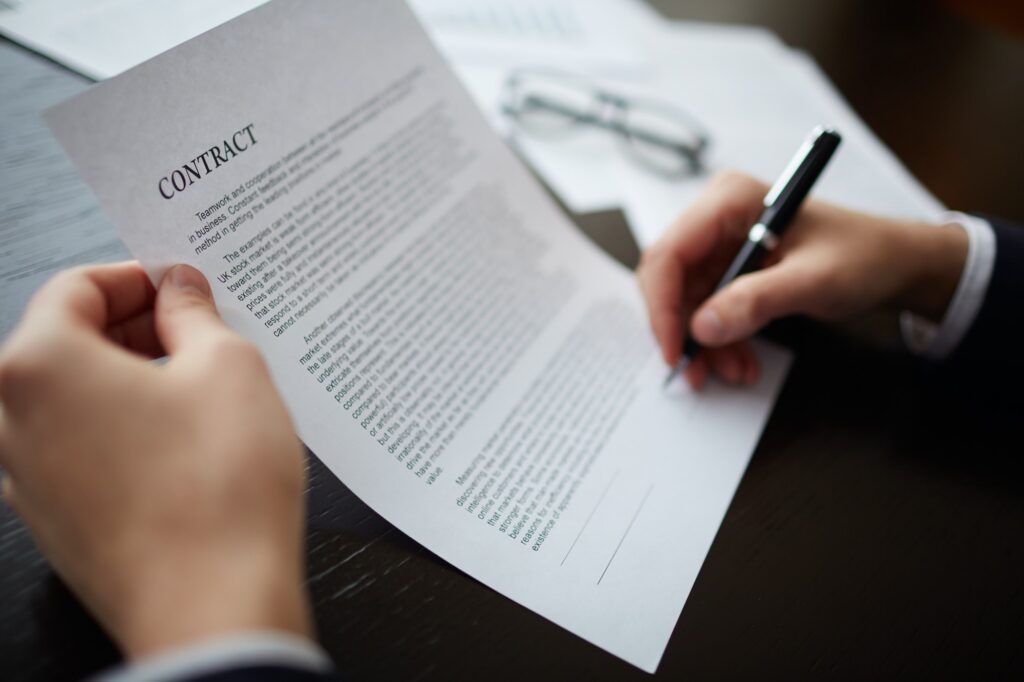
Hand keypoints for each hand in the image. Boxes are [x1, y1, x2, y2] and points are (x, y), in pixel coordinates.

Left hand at [0, 262, 309, 658]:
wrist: (215, 604)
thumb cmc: (219, 485)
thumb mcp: (228, 366)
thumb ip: (194, 312)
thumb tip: (180, 288)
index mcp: (39, 366)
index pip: (76, 287)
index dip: (138, 278)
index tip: (183, 288)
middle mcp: (12, 421)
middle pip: (66, 343)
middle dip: (135, 328)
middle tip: (201, 333)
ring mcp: (27, 478)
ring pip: (76, 400)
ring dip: (132, 381)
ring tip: (202, 391)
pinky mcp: (55, 521)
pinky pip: (84, 450)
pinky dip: (126, 430)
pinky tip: (186, 445)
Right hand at [637, 171, 967, 388]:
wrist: (895, 261)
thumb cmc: (864, 256)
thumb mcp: (813, 280)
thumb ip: (756, 301)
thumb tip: (702, 328)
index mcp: (730, 201)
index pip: (669, 254)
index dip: (662, 306)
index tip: (675, 351)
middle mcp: (717, 216)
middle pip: (669, 279)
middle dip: (682, 329)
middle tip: (699, 372)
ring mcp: (722, 242)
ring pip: (686, 300)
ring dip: (705, 341)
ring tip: (735, 371)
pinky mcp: (730, 265)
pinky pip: (707, 307)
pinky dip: (720, 337)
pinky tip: (741, 360)